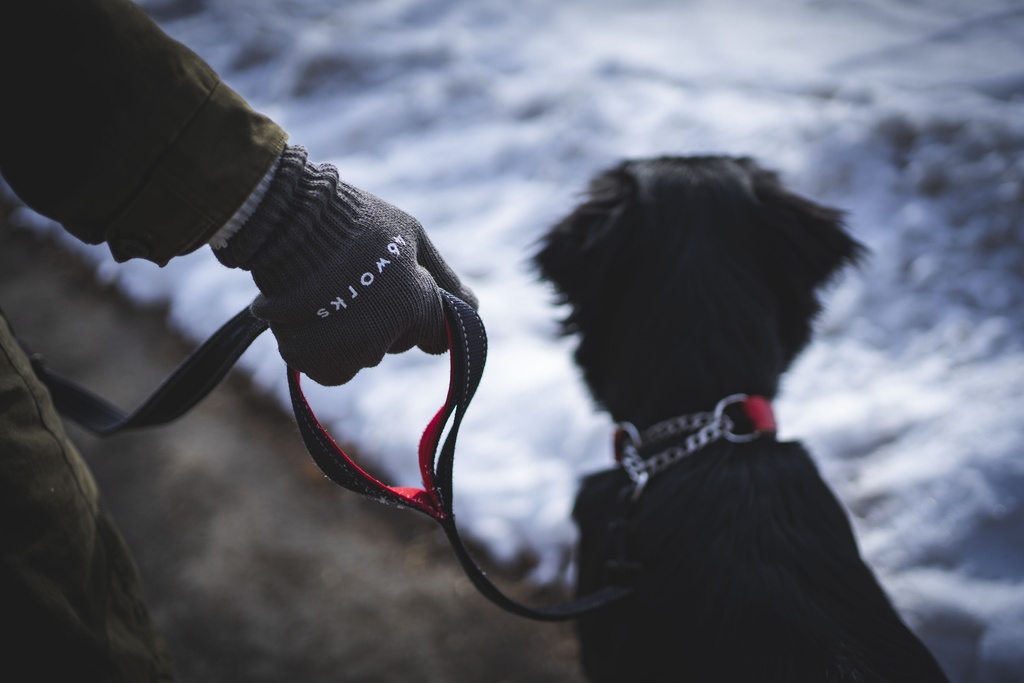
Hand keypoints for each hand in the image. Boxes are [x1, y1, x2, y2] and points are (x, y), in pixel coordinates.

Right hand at [214, 146, 476, 384]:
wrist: (284, 222)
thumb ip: (443, 277)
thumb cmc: (354, 221)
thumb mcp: (411, 236)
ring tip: (328, 292)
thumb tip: (474, 307)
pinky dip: (322, 349)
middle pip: (397, 344)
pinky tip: (312, 315)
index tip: (406, 298)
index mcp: (413, 305)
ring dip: (352, 334)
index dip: (425, 317)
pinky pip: (330, 368)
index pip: (438, 337)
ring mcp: (345, 354)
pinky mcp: (311, 363)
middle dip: (386, 321)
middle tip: (358, 281)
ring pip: (362, 357)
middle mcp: (382, 337)